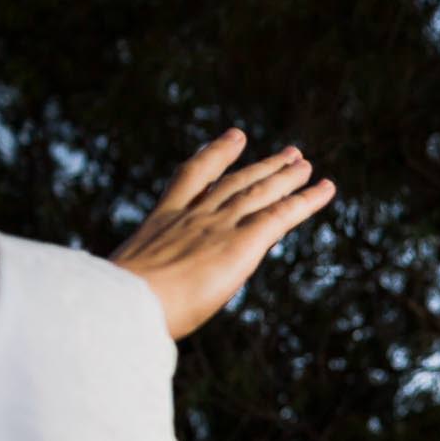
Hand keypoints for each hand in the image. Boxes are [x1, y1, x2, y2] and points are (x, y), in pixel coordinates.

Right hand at [111, 127, 335, 338]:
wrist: (124, 301)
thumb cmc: (114, 303)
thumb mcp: (123, 282)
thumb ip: (137, 277)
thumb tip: (129, 299)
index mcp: (161, 221)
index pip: (191, 180)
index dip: (215, 156)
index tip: (234, 138)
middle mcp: (193, 216)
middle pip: (235, 182)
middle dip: (262, 166)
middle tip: (288, 154)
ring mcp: (218, 226)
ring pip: (260, 193)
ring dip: (287, 177)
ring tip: (306, 164)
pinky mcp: (242, 243)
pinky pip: (280, 215)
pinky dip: (306, 201)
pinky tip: (326, 189)